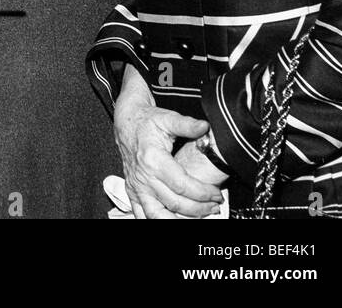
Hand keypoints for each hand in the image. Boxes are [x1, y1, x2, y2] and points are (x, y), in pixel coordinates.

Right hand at [113, 68, 221, 218]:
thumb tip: (205, 127)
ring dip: (179, 220)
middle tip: (214, 206)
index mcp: (153, 159)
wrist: (125, 121)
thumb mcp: (167, 118)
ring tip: (198, 218)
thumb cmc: (145, 120)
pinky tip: (171, 221)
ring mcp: (136, 186)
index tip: (216, 194)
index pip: (183, 186)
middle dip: (199, 208)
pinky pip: (141, 214)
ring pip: (158, 215)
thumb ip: (187, 124)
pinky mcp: (132, 190)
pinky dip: (156, 222)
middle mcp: (143, 176)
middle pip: (175, 203)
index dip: (204, 193)